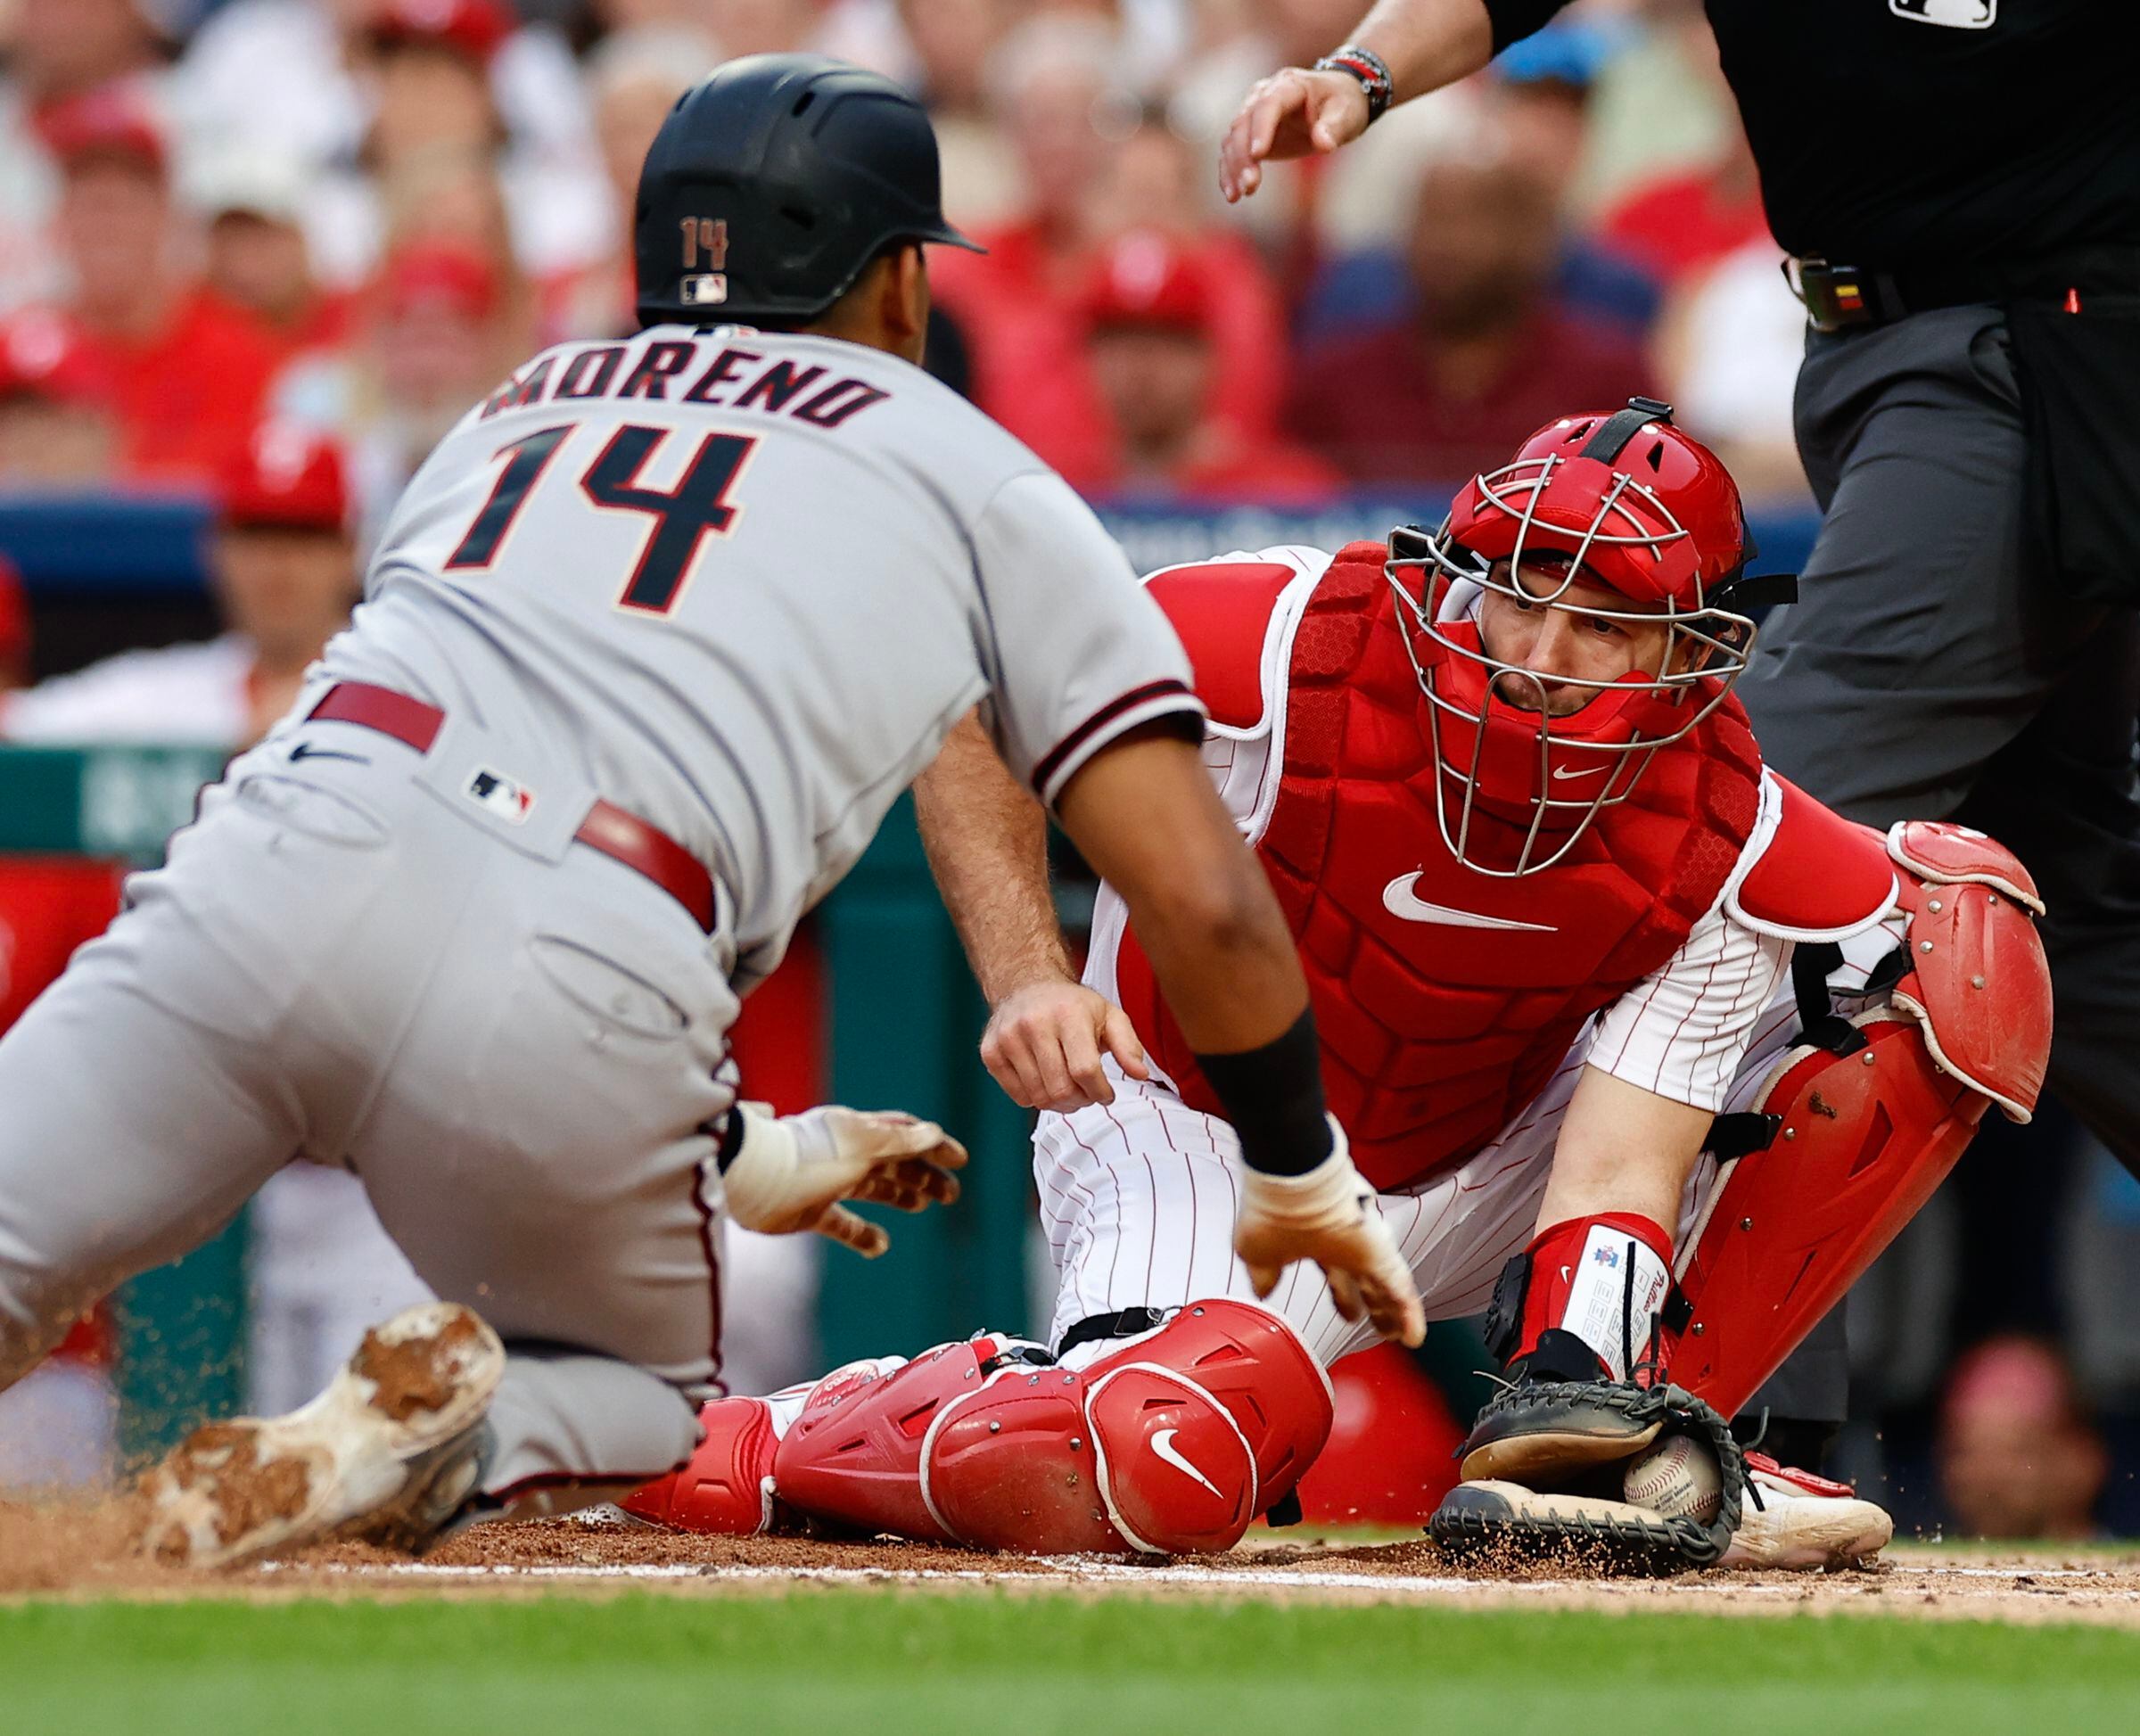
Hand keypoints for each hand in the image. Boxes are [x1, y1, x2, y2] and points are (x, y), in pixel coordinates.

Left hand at [722, 1103, 967, 1257]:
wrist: (753, 1178)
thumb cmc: (810, 1155)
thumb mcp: (862, 1143)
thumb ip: (899, 1140)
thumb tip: (934, 1133)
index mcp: (858, 1130)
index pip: (904, 1133)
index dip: (934, 1145)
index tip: (960, 1160)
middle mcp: (845, 1153)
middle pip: (893, 1162)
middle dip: (923, 1174)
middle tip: (949, 1195)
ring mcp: (827, 1182)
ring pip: (872, 1189)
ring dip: (899, 1196)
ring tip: (922, 1205)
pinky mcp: (810, 1211)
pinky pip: (843, 1224)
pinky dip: (863, 1235)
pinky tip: (879, 1246)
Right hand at [980, 982, 1148, 1111]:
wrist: (1026, 985)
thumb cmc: (1072, 1005)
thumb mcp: (1109, 1015)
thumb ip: (1128, 1045)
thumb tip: (1141, 1074)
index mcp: (1068, 1013)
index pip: (1085, 1070)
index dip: (1100, 1092)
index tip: (1106, 1094)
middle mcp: (1033, 1023)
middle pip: (1061, 1089)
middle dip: (1081, 1100)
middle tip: (1086, 1093)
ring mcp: (1008, 1038)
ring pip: (1039, 1097)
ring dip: (1060, 1103)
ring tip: (1068, 1088)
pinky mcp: (991, 1052)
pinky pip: (1018, 1097)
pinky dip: (1036, 1098)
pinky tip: (1045, 1081)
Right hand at [1220, 67, 1371, 201]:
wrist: (1335, 101)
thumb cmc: (1343, 104)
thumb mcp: (1346, 113)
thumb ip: (1334, 127)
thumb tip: (1323, 144)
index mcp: (1290, 85)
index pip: (1269, 104)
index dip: (1261, 127)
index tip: (1258, 155)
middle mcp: (1263, 95)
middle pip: (1244, 122)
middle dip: (1243, 155)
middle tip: (1250, 185)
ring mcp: (1253, 113)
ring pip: (1233, 138)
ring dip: (1233, 167)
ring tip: (1240, 195)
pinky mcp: (1249, 134)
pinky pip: (1231, 152)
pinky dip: (1228, 172)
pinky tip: (1232, 195)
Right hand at [1233, 1121, 1424, 1346]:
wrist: (1290, 1180)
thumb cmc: (1271, 1211)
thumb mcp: (1258, 1254)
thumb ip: (1264, 1275)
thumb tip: (1262, 1290)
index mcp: (1317, 1245)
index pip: (1336, 1277)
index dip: (1342, 1298)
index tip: (1346, 1314)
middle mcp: (1344, 1245)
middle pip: (1365, 1283)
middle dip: (1372, 1306)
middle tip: (1381, 1327)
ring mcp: (1364, 1247)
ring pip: (1386, 1287)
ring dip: (1393, 1313)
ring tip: (1402, 1335)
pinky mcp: (1379, 1251)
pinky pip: (1399, 1288)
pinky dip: (1407, 1314)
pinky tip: (1413, 1337)